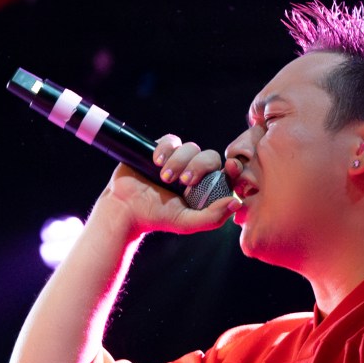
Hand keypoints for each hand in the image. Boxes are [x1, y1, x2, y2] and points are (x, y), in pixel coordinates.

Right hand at [100, 135, 242, 237]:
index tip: (230, 167)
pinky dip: (166, 149)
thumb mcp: (187, 223)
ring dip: (179, 161)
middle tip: (184, 181)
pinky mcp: (161, 149)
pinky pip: (171, 140)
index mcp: (206, 187)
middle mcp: (195, 171)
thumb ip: (213, 217)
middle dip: (199, 166)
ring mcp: (178, 159)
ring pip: (190, 148)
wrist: (126, 209)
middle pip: (209, 157)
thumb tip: (236, 202)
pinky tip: (156, 162)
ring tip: (164, 177)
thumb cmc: (158, 218)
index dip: (232, 166)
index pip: (226, 172)